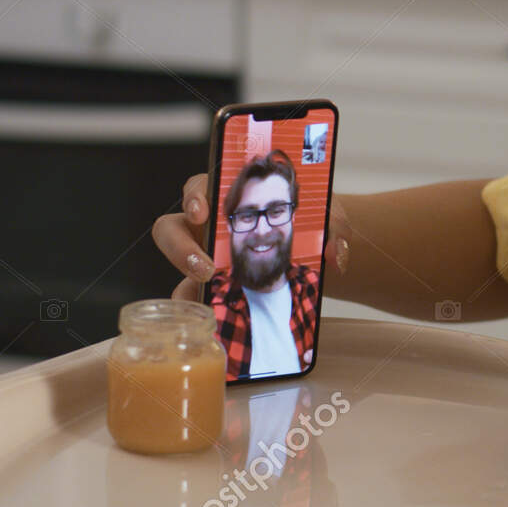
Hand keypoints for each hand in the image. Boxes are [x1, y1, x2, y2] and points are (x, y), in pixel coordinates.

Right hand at [152, 174, 352, 300]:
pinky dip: (197, 306)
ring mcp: (203, 255)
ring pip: (175, 264)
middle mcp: (208, 224)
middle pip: (172, 228)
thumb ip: (335, 227)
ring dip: (183, 279)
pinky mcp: (208, 285)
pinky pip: (190, 296)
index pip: (200, 187)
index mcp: (229, 196)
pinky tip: (213, 319)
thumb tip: (335, 252)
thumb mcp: (328, 218)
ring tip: (208, 291)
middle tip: (205, 266)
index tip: (203, 209)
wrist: (316, 252)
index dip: (195, 196)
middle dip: (179, 246)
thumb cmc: (311, 224)